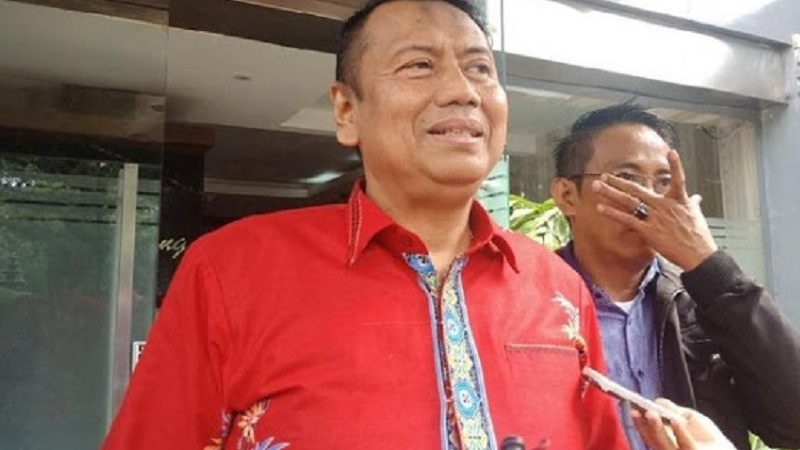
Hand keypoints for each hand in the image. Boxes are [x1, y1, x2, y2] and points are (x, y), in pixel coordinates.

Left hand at [591, 150, 716, 270]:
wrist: (698, 255)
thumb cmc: (698, 237)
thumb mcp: (696, 216)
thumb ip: (693, 203)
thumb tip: (697, 197)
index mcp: (678, 200)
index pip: (679, 179)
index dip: (676, 165)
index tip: (670, 152)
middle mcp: (664, 206)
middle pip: (638, 190)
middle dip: (619, 182)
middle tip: (604, 175)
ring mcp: (655, 217)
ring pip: (628, 201)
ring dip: (610, 193)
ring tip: (596, 186)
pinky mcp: (648, 230)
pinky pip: (626, 219)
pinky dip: (612, 213)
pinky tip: (600, 208)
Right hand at [632, 399, 735, 449]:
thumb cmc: (708, 438)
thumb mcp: (690, 418)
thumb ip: (674, 410)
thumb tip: (657, 400)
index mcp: (666, 441)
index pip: (648, 433)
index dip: (639, 422)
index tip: (632, 409)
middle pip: (653, 439)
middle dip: (645, 425)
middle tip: (641, 411)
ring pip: (663, 444)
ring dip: (656, 428)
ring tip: (651, 413)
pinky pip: (686, 445)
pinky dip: (680, 433)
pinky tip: (677, 421)